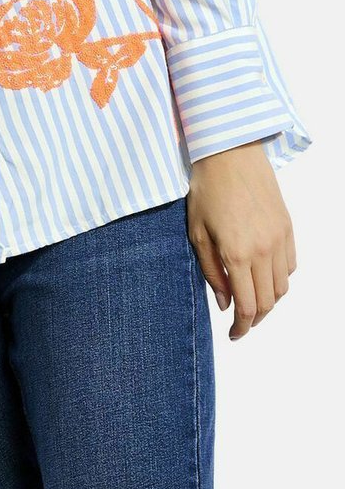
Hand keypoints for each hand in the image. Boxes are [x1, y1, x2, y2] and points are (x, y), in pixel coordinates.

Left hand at [186, 140, 296, 341]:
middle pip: (268, 302)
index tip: (234, 334)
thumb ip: (210, 271)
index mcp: (237, 254)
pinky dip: (279, 278)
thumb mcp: (197, 232)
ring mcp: (279, 238)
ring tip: (251, 299)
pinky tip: (263, 275)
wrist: (229, 154)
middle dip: (255, 318)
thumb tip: (223, 302)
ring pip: (282, 286)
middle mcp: (263, 250)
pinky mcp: (287, 227)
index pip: (248, 306)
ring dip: (269, 300)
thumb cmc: (207, 190)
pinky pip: (290, 265)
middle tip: (242, 322)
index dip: (242, 327)